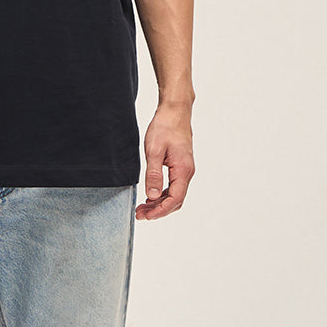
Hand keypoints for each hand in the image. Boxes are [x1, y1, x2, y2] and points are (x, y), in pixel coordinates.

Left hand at [135, 102, 194, 219]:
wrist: (175, 111)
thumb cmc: (165, 127)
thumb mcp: (154, 150)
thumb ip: (154, 174)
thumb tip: (152, 195)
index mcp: (183, 170)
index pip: (175, 199)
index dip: (160, 211)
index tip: (146, 216)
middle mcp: (187, 172)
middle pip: (175, 200)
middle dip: (158, 210)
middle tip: (140, 214)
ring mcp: (184, 169)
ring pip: (174, 194)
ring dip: (159, 203)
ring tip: (142, 207)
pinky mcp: (180, 166)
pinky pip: (173, 186)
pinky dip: (162, 194)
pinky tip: (150, 195)